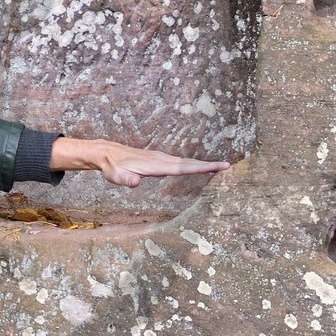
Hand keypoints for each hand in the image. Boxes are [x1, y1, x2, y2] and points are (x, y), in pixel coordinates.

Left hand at [50, 137, 230, 187]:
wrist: (107, 153)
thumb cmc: (112, 167)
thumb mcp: (116, 176)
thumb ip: (126, 180)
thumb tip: (135, 182)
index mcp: (157, 165)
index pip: (183, 168)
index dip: (201, 168)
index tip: (218, 166)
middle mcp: (162, 159)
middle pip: (189, 163)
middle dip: (208, 165)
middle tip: (227, 165)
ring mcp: (160, 159)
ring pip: (185, 162)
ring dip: (202, 165)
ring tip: (219, 167)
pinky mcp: (158, 160)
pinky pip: (178, 163)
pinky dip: (191, 165)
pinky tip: (196, 168)